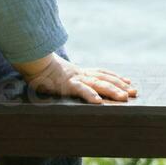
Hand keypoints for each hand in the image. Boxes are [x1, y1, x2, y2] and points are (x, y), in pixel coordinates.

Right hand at [16, 54, 137, 104]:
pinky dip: (90, 95)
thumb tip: (69, 81)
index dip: (115, 77)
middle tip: (134, 92)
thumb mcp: (58, 73)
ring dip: (112, 90)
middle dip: (120, 85)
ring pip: (97, 84)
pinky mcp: (66, 84)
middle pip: (104, 79)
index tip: (128, 81)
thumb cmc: (41, 68)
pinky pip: (80, 90)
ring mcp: (74, 79)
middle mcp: (80, 74)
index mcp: (79, 71)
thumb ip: (67, 76)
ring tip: (124, 97)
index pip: (101, 73)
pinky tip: (99, 102)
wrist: (31, 62)